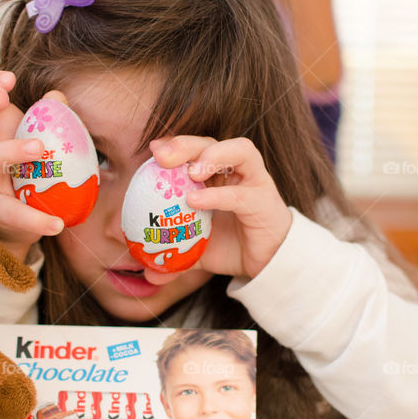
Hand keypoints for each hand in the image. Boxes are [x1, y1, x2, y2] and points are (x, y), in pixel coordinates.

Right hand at [0, 71, 66, 259]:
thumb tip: (56, 97)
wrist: (21, 224)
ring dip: (11, 150)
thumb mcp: (42, 143)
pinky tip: (57, 223)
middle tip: (2, 97)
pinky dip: (36, 219)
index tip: (9, 79)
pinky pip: (12, 213)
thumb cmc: (31, 175)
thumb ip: (51, 120)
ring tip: (39, 149)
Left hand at [146, 136, 292, 281]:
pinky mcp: (264, 201)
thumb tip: (148, 275)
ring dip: (212, 154)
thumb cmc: (234, 246)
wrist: (269, 264)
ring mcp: (254, 181)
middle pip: (210, 142)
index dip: (174, 144)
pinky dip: (217, 195)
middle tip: (162, 156)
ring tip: (190, 171)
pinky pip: (240, 194)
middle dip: (185, 144)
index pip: (194, 148)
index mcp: (216, 174)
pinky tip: (195, 201)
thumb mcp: (198, 250)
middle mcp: (236, 170)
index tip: (153, 149)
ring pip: (239, 151)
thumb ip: (175, 257)